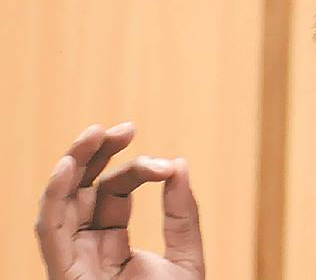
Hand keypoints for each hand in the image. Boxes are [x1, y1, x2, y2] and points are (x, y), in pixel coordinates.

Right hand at [35, 123, 204, 278]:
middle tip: (125, 129)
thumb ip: (182, 216)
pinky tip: (68, 165)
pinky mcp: (65, 272)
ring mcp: (75, 259)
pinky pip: (50, 228)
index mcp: (113, 245)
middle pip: (83, 190)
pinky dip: (55, 194)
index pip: (115, 193)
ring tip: (95, 133)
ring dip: (75, 162)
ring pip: (62, 201)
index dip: (137, 170)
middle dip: (98, 154)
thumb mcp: (185, 258)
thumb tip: (180, 164)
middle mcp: (88, 249)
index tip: (166, 165)